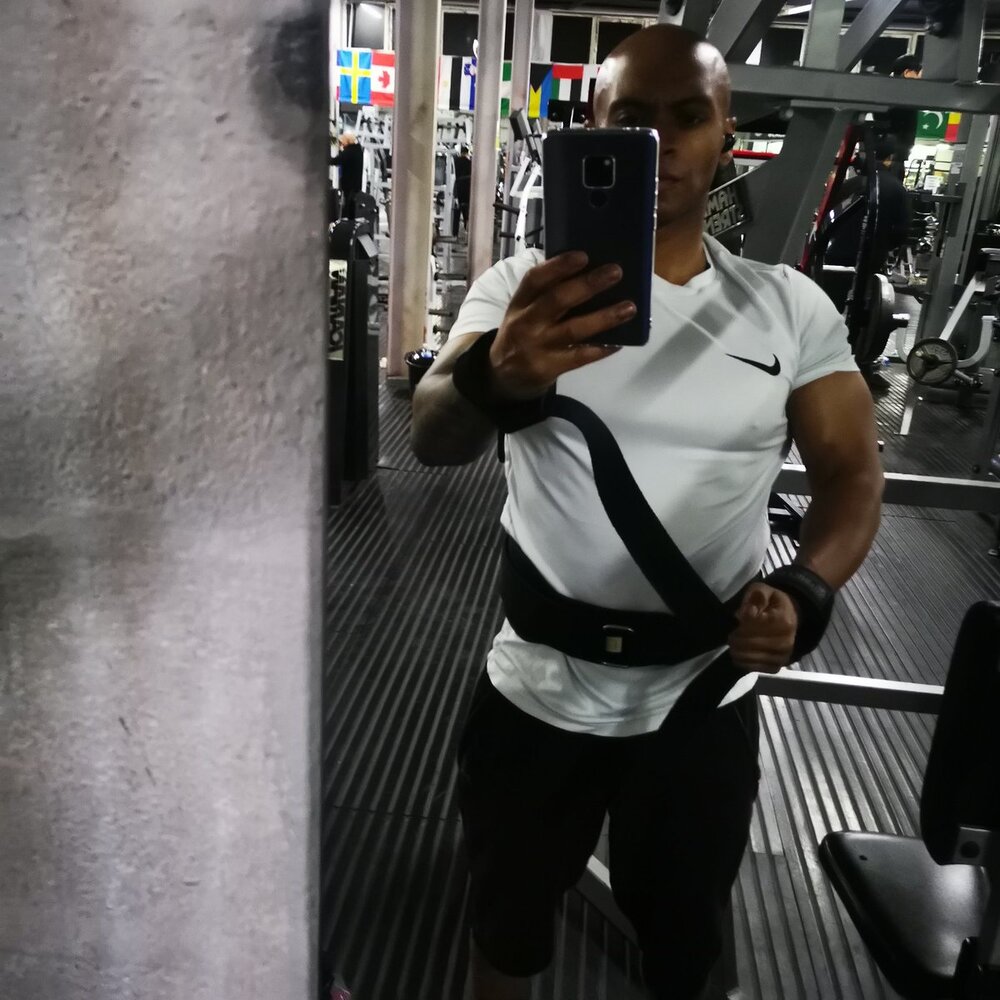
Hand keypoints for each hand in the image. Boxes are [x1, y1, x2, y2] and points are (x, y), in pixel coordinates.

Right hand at [488, 252, 635, 400]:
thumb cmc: (521, 334)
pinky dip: (600, 349)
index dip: (558, 266)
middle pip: (557, 300)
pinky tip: (618, 342)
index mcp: (519, 303)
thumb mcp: (522, 312)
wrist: (502, 376)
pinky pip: (579, 356)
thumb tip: (588, 274)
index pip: (535, 280)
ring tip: (629, 308)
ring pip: (574, 329)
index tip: (583, 256)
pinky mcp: (547, 368)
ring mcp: (536, 347)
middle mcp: (525, 323)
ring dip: (604, 317)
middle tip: (616, 272)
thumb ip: (544, 295)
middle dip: (588, 285)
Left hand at [728, 584, 797, 673]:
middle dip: (737, 640)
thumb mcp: (764, 590)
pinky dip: (744, 662)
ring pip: (752, 658)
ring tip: (733, 645)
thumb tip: (748, 612)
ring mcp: (783, 656)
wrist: (790, 617)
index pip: (755, 627)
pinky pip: (757, 668)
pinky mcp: (777, 666)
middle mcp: (786, 642)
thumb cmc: (772, 603)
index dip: (743, 625)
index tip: (738, 620)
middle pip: (752, 644)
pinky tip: (739, 655)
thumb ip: (756, 596)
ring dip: (738, 652)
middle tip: (731, 636)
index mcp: (784, 621)